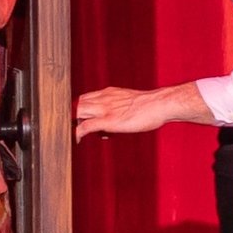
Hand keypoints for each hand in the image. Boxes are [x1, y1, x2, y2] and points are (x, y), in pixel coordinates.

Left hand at [74, 81, 205, 141]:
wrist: (159, 104)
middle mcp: (103, 98)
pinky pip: (86, 126)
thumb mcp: (130, 102)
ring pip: (78, 112)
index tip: (79, 119)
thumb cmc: (150, 106)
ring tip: (76, 135)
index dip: (79, 108)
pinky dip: (78, 133)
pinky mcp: (108, 121)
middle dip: (74, 116)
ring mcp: (104, 109)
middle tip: (77, 129)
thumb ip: (119, 109)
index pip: (84, 97)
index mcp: (109, 92)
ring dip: (74, 123)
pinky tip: (77, 140)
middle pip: (77, 104)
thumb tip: (116, 122)